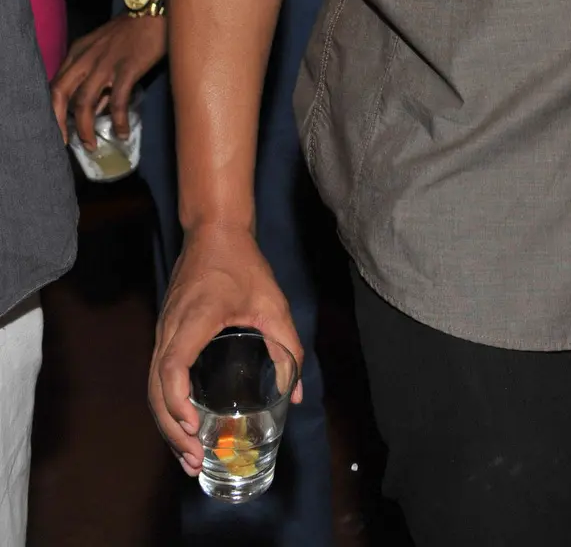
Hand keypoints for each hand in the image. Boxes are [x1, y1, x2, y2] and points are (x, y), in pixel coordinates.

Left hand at [51, 15, 166, 149]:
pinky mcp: (127, 68)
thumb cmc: (132, 31)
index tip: (59, 129)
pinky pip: (117, 101)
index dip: (53, 110)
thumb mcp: (106, 51)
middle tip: (67, 143)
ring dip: (85, 127)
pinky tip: (122, 132)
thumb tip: (95, 110)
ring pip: (84, 102)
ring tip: (92, 144)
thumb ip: (97, 78)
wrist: (154, 8)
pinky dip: (118, 120)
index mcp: (78, 51)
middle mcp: (86, 57)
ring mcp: (105, 63)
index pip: (56, 84)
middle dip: (59, 122)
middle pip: (61, 94)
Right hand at [150, 226, 304, 476]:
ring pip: (154, 385)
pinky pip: (159, 375)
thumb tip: (295, 395)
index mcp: (195, 319)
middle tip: (193, 460)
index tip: (194, 426)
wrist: (213, 230)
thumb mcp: (273, 304)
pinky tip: (184, 424)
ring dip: (166, 423)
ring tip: (187, 455)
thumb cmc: (242, 264)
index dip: (178, 401)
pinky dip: (166, 404)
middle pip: (157, 388)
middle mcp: (171, 329)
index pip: (173, 366)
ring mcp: (164, 331)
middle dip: (172, 429)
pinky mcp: (165, 333)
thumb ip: (287, 347)